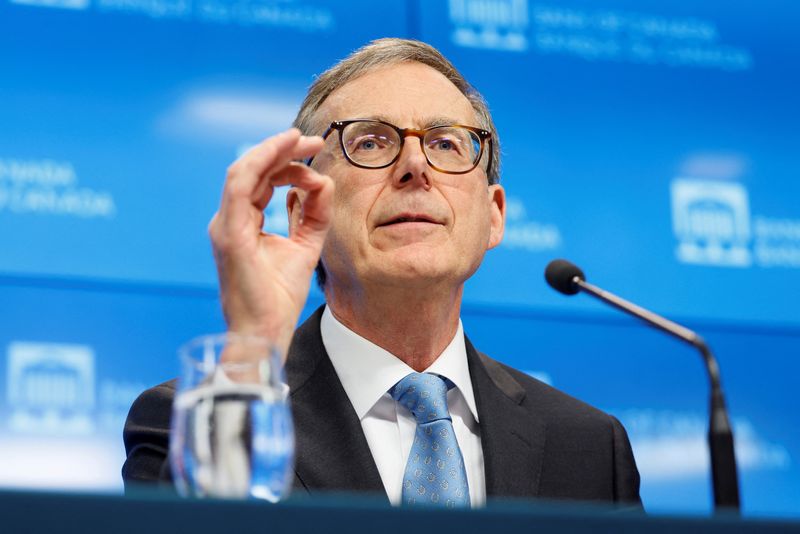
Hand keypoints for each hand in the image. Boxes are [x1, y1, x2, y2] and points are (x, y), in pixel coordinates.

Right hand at [208, 128, 332, 359]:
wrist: (265, 332)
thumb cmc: (279, 297)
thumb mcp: (305, 246)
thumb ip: (313, 215)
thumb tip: (323, 182)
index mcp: (243, 223)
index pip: (262, 180)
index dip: (288, 162)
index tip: (316, 152)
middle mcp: (230, 220)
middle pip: (253, 170)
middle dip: (283, 149)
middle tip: (314, 139)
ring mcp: (226, 226)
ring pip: (243, 170)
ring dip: (273, 150)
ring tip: (301, 140)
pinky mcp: (229, 233)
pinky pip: (240, 185)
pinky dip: (262, 163)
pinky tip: (285, 152)